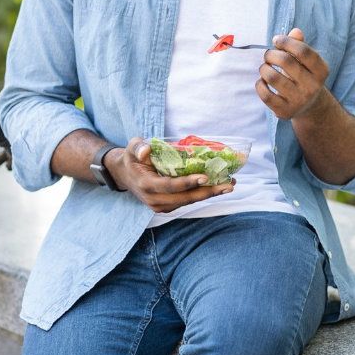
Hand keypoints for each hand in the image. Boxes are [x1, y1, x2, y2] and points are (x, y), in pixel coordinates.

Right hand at [106, 137, 234, 212]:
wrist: (125, 175)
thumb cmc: (132, 158)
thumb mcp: (131, 148)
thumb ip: (137, 147)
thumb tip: (146, 150)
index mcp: (146, 185)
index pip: (170, 186)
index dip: (188, 183)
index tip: (205, 177)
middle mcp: (154, 200)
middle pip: (185, 198)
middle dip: (208, 191)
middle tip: (228, 184)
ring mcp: (161, 206)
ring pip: (189, 201)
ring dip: (210, 194)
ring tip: (229, 185)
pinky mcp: (168, 206)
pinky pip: (187, 201)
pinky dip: (202, 194)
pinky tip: (217, 186)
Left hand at [256, 28, 330, 119]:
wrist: (308, 106)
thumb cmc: (304, 75)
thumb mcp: (306, 61)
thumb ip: (300, 44)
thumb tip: (295, 31)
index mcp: (321, 70)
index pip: (303, 51)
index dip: (286, 41)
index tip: (277, 40)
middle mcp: (313, 87)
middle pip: (285, 61)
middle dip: (271, 54)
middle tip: (268, 55)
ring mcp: (299, 101)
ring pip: (272, 77)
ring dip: (263, 68)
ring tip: (265, 68)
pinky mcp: (285, 111)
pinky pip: (265, 94)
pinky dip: (260, 84)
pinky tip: (263, 82)